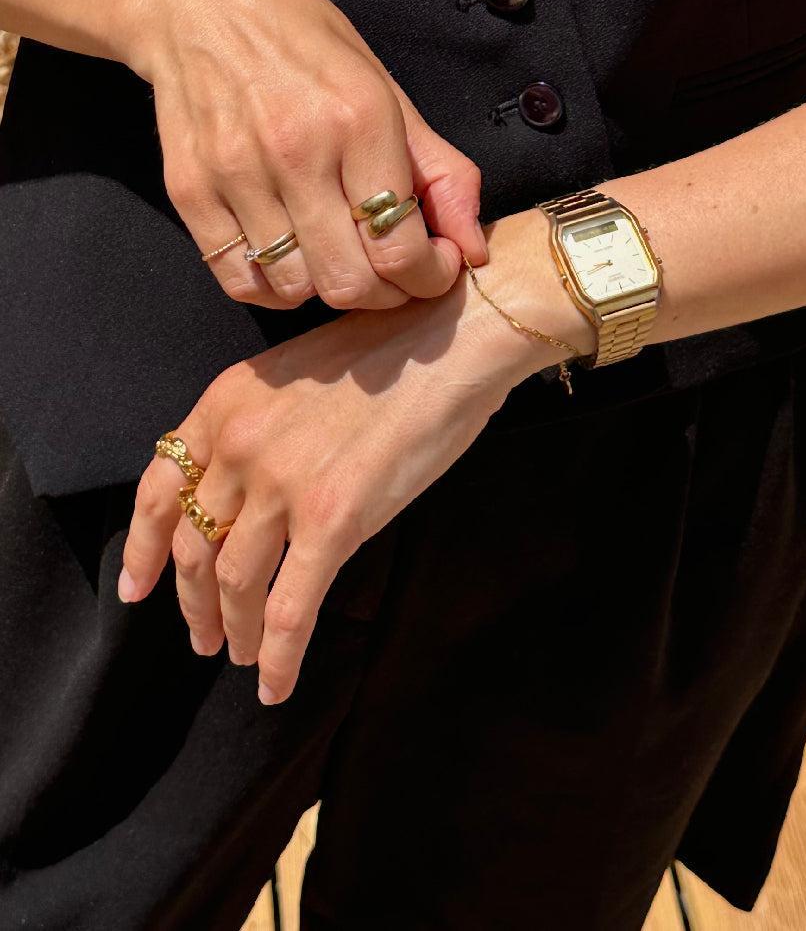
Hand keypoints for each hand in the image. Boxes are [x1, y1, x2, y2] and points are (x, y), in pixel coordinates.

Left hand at [118, 210, 588, 703]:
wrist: (452, 339)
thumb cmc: (391, 351)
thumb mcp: (296, 374)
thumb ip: (258, 427)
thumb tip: (246, 496)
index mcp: (226, 402)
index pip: (159, 487)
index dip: (142, 548)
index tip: (136, 588)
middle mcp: (240, 442)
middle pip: (194, 544)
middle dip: (193, 602)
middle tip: (204, 636)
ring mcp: (283, 483)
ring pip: (235, 583)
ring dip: (235, 631)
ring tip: (243, 654)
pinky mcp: (333, 519)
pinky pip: (290, 610)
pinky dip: (278, 657)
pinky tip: (276, 684)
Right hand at [126, 0, 486, 308]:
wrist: (197, 3)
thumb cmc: (302, 41)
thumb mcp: (387, 90)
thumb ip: (440, 172)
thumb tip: (474, 248)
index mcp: (358, 119)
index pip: (401, 248)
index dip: (430, 276)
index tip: (434, 264)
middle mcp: (296, 150)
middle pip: (350, 283)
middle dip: (387, 292)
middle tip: (392, 269)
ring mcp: (236, 174)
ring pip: (297, 289)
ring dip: (329, 286)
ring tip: (338, 251)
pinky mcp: (190, 192)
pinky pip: (242, 280)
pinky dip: (275, 285)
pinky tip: (291, 254)